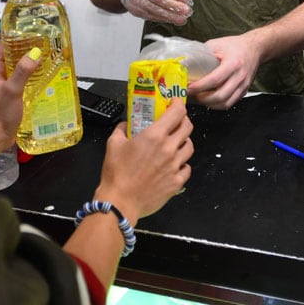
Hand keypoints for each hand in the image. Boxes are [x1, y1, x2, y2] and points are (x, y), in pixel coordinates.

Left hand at [0, 45, 40, 166]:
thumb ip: (23, 71)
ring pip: (19, 68)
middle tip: (45, 43)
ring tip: (48, 56)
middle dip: (27, 49)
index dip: (16, 37)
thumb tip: (35, 53)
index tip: (31, 31)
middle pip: (13, 56)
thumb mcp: (12, 90)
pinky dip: (32, 76)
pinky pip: (23, 80)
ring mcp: (5, 85)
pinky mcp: (12, 94)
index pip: (4, 46)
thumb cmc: (0, 112)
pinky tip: (44, 76)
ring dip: (31, 63)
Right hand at [95, 100, 192, 223]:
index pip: (177, 113)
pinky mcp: (177, 182)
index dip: (178, 104)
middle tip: (175, 122)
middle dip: (183, 121)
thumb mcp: (113, 144)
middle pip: (187, 128)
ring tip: (175, 144)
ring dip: (183, 142)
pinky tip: (173, 165)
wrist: (120, 202)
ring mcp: (175, 166)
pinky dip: (182, 164)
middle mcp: (169, 148)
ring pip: (189, 147)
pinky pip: (186, 168)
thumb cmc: (115, 172)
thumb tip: (126, 124)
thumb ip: (122, 129)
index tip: (175, 102)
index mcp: (155, 136)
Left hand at [186, 34, 260, 109]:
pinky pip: (231, 103)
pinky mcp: (244, 91)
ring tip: (200, 98)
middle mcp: (239, 77)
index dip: (200, 86)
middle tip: (193, 94)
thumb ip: (203, 53)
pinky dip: (219, 104)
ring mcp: (243, 85)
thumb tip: (186, 61)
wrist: (254, 48)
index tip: (189, 87)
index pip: (215, 80)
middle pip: (220, 96)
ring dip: (211, 104)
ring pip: (226, 103)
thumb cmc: (236, 45)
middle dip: (203, 99)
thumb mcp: (217, 44)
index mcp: (233, 64)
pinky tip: (210, 99)